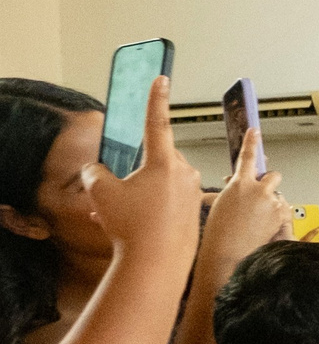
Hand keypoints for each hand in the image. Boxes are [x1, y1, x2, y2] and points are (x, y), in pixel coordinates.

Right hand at [83, 76, 201, 264]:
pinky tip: (139, 227)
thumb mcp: (100, 193)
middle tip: (120, 199)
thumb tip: (97, 170)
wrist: (157, 264)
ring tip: (126, 217)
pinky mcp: (198, 211)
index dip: (156, 99)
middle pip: (155, 162)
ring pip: (162, 185)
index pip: (157, 122)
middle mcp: (184, 172)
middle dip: (136, 176)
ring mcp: (194, 193)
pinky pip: (172, 204)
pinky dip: (154, 211)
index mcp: (162, 161)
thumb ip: (95, 172)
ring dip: (142, 196)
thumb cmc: (131, 226)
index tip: (162, 78)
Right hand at [198, 130, 292, 274]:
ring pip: (278, 194)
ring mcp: (270, 203)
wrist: (227, 252)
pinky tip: (264, 224)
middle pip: (272, 175)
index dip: (252, 142)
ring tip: (257, 216)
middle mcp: (257, 190)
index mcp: (238, 183)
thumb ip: (228, 191)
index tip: (255, 131)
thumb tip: (228, 183)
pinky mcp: (279, 216)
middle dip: (268, 182)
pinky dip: (276, 214)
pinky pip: (282, 209)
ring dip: (271, 201)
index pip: (247, 156)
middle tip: (260, 193)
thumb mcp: (218, 204)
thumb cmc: (218, 231)